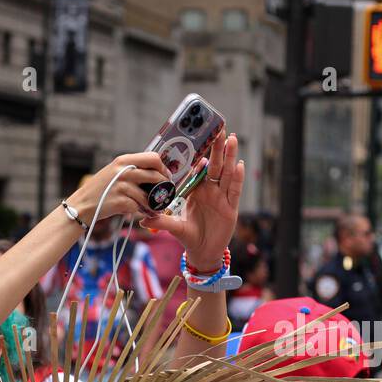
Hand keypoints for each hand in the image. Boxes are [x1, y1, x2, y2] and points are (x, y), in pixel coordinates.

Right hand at [67, 152, 170, 224]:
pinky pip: (139, 207)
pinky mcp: (121, 202)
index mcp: (123, 160)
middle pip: (155, 176)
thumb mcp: (113, 172)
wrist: (81, 205)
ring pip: (149, 195)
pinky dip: (142, 212)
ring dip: (154, 204)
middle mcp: (124, 171)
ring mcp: (122, 187)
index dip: (163, 168)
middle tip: (164, 194)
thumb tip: (154, 171)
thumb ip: (131, 169)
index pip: (153, 158)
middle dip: (163, 187)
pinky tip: (140, 213)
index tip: (165, 176)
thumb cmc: (99, 190)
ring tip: (154, 208)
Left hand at [141, 133, 244, 268]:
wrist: (203, 253)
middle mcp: (210, 191)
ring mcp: (222, 198)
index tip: (199, 138)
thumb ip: (161, 222)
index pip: (199, 169)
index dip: (200, 154)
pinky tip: (239, 164)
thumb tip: (142, 218)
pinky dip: (237, 178)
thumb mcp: (174, 228)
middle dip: (217, 148)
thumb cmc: (189, 237)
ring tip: (231, 139)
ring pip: (227, 173)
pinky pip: (234, 190)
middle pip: (215, 165)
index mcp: (196, 191)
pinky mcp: (231, 208)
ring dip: (229, 156)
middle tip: (219, 129)